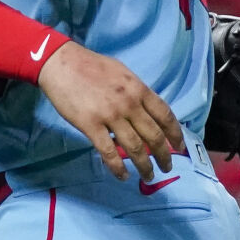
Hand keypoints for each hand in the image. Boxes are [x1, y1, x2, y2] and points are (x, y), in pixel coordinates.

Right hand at [37, 41, 182, 180]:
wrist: (61, 63)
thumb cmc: (91, 65)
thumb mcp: (122, 73)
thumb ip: (136, 92)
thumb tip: (145, 111)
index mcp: (139, 89)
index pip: (165, 115)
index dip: (175, 134)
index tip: (179, 147)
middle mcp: (129, 103)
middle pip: (153, 136)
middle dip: (163, 155)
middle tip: (166, 167)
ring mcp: (111, 115)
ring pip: (135, 148)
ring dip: (144, 166)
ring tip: (148, 176)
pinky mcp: (91, 125)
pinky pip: (109, 152)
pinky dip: (118, 167)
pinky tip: (122, 176)